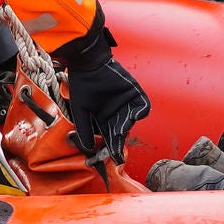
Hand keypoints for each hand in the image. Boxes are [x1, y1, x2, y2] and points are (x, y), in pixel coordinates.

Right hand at [56, 22, 149, 164]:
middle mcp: (116, 113)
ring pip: (131, 121)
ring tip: (119, 132)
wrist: (89, 64)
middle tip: (117, 151)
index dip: (110, 149)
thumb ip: (84, 129)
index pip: (109, 137)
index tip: (110, 159)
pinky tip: (134, 115)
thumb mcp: (80, 110)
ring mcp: (127, 103)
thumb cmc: (82, 85)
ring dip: (126, 127)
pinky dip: (141, 111)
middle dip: (119, 142)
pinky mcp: (135, 93)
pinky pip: (143, 106)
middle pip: (121, 132)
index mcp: (104, 118)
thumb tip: (86, 148)